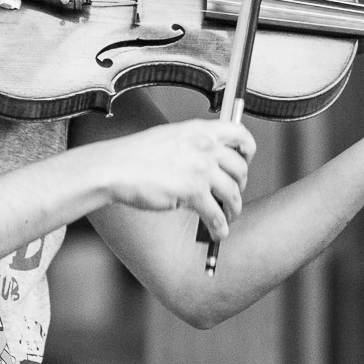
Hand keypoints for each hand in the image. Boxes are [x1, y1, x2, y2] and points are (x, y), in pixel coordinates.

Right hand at [91, 118, 255, 242]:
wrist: (116, 168)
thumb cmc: (136, 156)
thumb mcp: (171, 137)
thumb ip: (195, 143)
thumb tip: (213, 159)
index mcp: (199, 129)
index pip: (240, 133)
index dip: (248, 149)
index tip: (246, 161)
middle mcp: (205, 146)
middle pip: (240, 168)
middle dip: (240, 185)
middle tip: (231, 194)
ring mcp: (200, 169)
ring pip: (232, 194)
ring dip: (233, 210)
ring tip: (227, 217)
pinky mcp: (193, 193)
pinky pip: (217, 215)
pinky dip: (220, 228)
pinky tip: (217, 233)